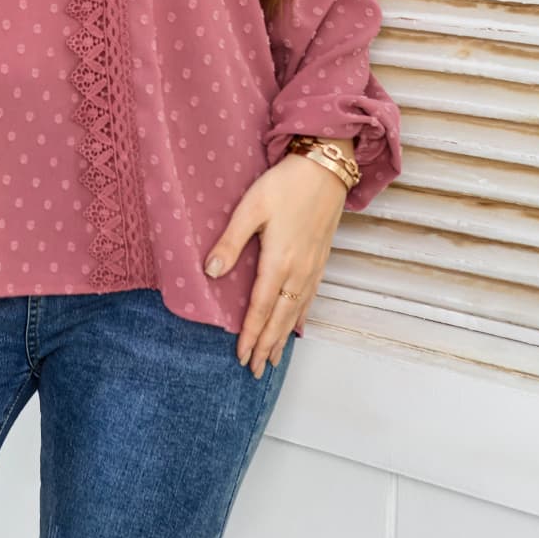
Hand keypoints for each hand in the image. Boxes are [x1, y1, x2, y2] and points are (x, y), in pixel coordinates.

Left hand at [203, 152, 347, 376]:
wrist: (326, 167)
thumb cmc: (285, 184)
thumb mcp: (251, 207)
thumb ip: (231, 241)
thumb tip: (212, 271)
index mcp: (279, 262)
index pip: (261, 308)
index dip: (250, 334)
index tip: (241, 356)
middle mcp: (299, 271)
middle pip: (280, 319)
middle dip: (267, 345)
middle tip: (256, 370)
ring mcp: (313, 267)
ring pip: (296, 312)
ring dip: (284, 337)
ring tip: (274, 358)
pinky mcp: (321, 259)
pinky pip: (310, 298)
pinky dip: (301, 317)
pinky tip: (296, 325)